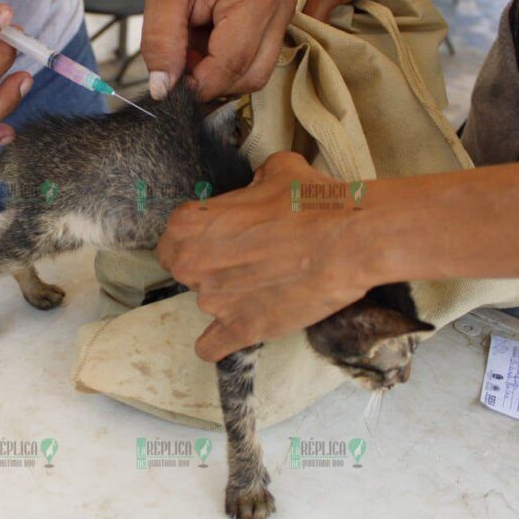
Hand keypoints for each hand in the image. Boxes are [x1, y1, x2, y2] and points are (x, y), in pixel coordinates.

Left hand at [140, 0, 296, 100]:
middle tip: (177, 57)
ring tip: (189, 40)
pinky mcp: (276, 17)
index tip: (167, 85)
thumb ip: (161, 44)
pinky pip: (253, 58)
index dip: (197, 85)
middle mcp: (282, 5)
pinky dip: (224, 59)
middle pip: (251, 77)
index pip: (232, 66)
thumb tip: (163, 90)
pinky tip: (202, 35)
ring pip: (254, 72)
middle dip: (210, 79)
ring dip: (217, 70)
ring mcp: (284, 12)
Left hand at [155, 152, 375, 361]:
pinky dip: (219, 342)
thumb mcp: (277, 171)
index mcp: (188, 225)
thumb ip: (254, 181)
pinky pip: (211, 347)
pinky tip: (237, 328)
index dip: (197, 240)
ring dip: (228, 297)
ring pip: (206, 304)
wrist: (346, 241)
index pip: (171, 240)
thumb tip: (257, 188)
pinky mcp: (240, 329)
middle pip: (188, 272)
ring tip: (265, 284)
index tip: (220, 239)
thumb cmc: (309, 204)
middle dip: (212, 267)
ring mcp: (213, 302)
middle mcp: (191, 265)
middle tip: (248, 259)